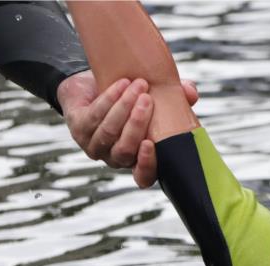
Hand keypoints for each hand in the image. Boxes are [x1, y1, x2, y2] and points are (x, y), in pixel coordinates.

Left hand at [57, 70, 198, 186]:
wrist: (91, 87)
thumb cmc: (130, 100)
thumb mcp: (155, 99)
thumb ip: (176, 98)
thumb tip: (191, 94)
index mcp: (136, 159)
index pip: (143, 177)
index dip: (146, 166)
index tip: (150, 145)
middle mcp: (114, 158)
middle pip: (124, 150)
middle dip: (136, 125)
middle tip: (147, 99)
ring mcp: (94, 146)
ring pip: (109, 132)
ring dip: (123, 107)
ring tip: (137, 84)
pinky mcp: (78, 129)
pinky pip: (94, 116)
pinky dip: (109, 99)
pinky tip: (121, 84)